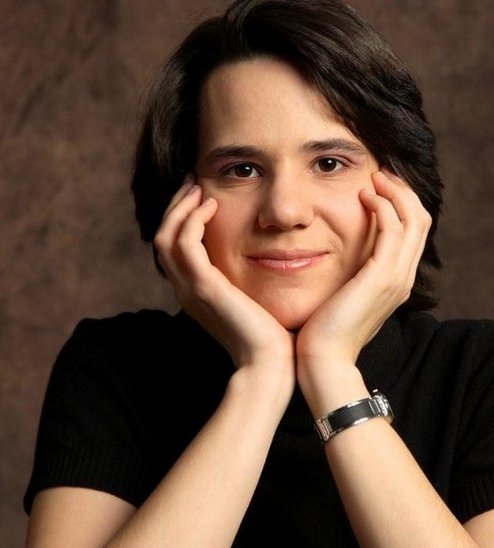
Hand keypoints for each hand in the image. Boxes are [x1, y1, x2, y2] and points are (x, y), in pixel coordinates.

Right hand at [154, 177, 294, 377]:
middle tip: (194, 182)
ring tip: (199, 187)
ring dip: (181, 207)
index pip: (176, 247)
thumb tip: (268, 260)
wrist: (271, 363)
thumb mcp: (254, 301)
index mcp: (197, 292)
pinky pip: (185, 244)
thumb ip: (248, 282)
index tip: (201, 195)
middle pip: (165, 237)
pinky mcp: (204, 287)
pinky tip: (212, 205)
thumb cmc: (271, 336)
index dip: (183, 218)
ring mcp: (192, 289)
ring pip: (167, 236)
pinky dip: (193, 220)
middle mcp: (187, 289)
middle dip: (178, 206)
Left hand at [295, 170, 430, 401]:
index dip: (401, 204)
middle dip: (403, 192)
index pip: (412, 232)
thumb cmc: (325, 330)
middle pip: (420, 220)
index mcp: (396, 281)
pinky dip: (384, 207)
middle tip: (380, 174)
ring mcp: (396, 277)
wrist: (324, 360)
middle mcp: (403, 277)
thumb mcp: (342, 296)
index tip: (378, 186)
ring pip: (413, 219)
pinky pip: (393, 229)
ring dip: (395, 193)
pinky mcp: (381, 277)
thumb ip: (350, 275)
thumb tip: (339, 257)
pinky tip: (364, 195)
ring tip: (373, 178)